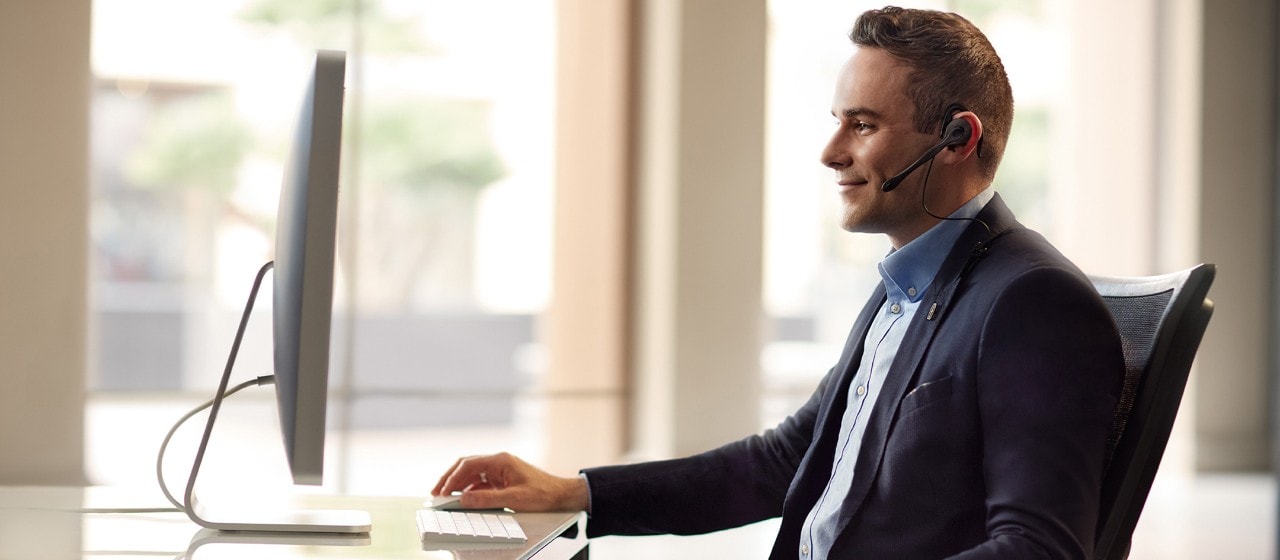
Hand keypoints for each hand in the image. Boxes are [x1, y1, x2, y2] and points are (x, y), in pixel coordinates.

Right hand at [431, 452, 588, 512]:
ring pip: (473, 475)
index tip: (442, 491)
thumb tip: (464, 499)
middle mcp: (499, 462)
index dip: (452, 478)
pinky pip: (481, 483)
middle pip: (467, 466)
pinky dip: (471, 490)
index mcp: (500, 461)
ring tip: (447, 498)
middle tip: (437, 493)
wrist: (562, 495)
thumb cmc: (543, 493)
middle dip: (450, 479)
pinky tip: (465, 500)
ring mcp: (500, 470)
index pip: (468, 464)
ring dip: (459, 485)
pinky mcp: (503, 480)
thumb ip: (487, 499)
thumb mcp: (514, 499)